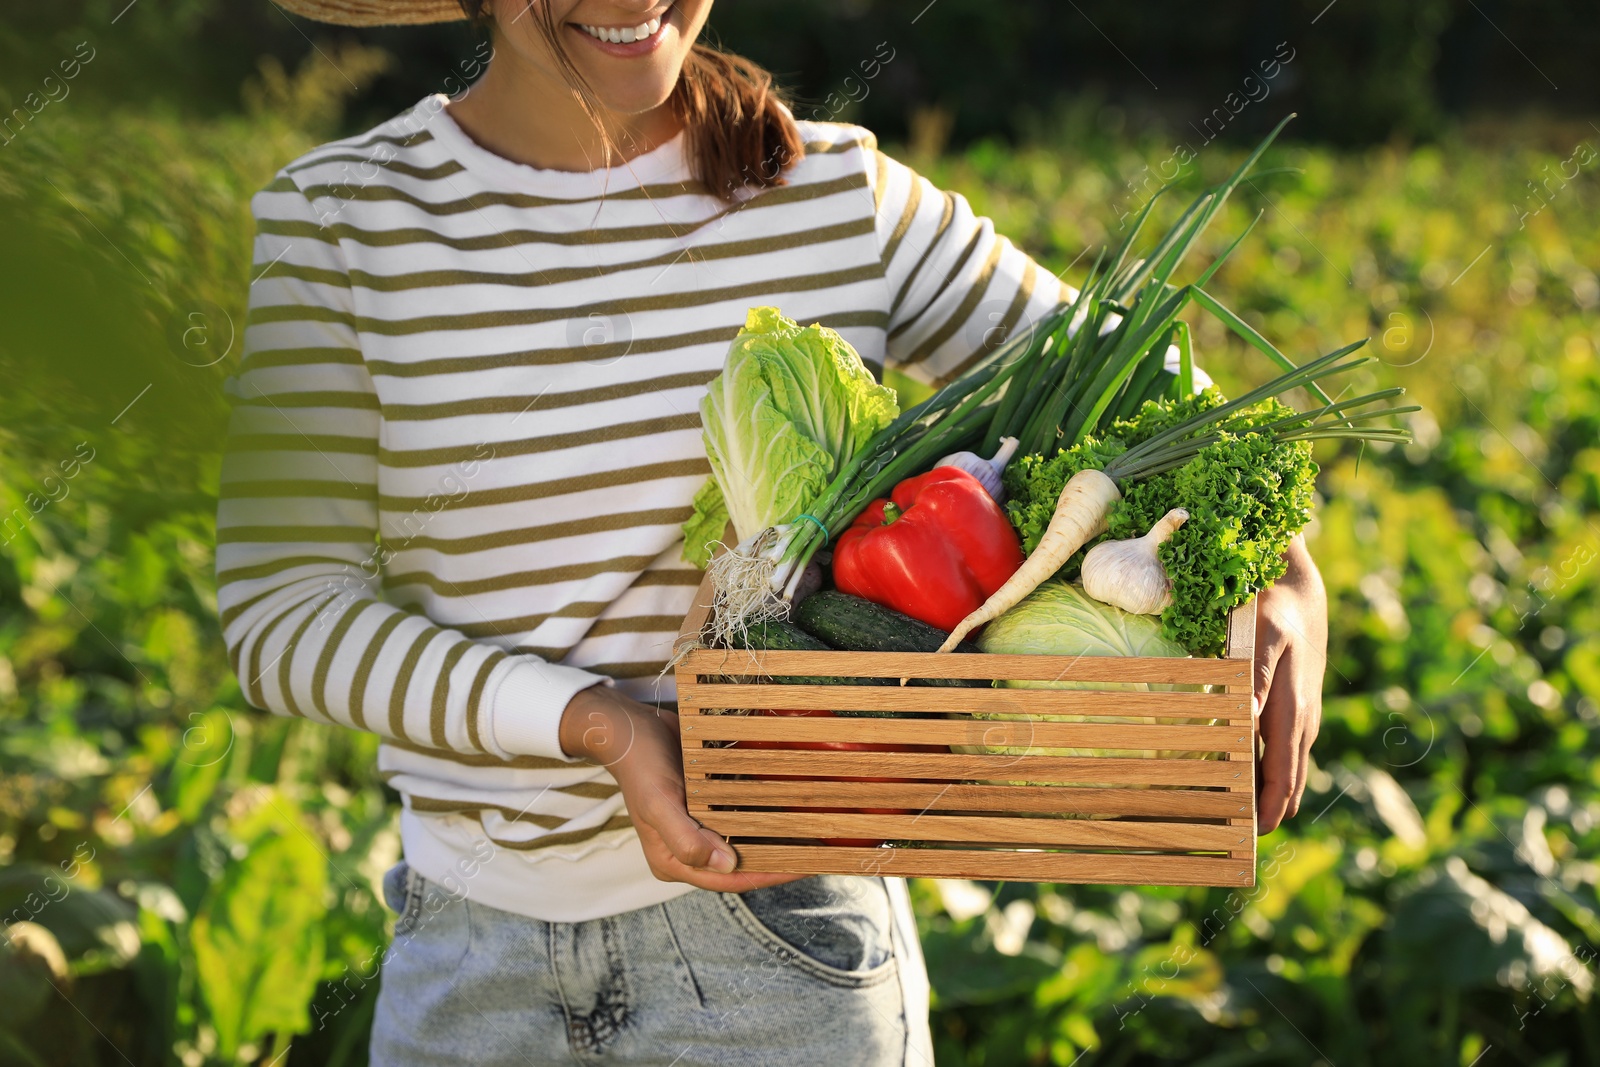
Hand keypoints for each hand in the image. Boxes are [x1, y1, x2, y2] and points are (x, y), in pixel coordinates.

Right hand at [558, 686, 805, 891]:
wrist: (629, 726)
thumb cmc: (640, 766)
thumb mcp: (658, 803)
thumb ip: (686, 839)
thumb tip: (727, 863)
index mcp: (673, 860)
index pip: (730, 878)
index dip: (769, 875)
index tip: (805, 866)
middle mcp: (689, 848)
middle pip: (741, 863)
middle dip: (777, 859)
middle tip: (818, 850)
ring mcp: (698, 825)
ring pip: (744, 840)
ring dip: (774, 837)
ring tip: (812, 831)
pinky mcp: (706, 803)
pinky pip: (740, 814)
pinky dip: (763, 812)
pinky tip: (789, 806)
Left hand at [1253, 534, 1327, 833]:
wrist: (1298, 588)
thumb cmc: (1272, 610)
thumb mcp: (1260, 636)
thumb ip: (1252, 677)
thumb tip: (1246, 719)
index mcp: (1292, 711)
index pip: (1282, 776)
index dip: (1269, 810)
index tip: (1250, 840)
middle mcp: (1301, 721)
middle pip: (1288, 782)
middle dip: (1268, 814)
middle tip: (1238, 847)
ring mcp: (1302, 716)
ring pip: (1289, 769)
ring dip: (1272, 798)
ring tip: (1244, 827)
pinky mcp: (1297, 707)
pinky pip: (1287, 751)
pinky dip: (1274, 774)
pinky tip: (1254, 784)